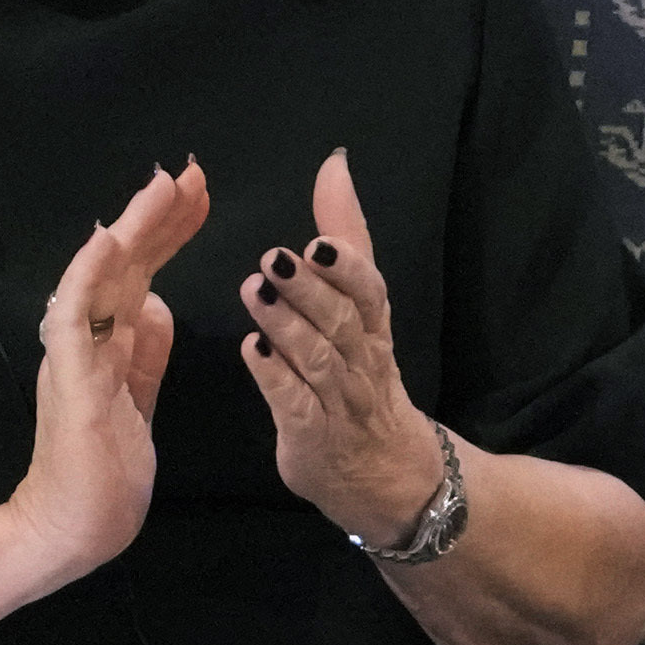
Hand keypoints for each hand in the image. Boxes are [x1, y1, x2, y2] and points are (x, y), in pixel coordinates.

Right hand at [11, 161, 213, 585]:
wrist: (72, 527)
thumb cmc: (103, 469)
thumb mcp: (138, 397)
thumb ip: (145, 352)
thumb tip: (157, 303)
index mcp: (109, 343)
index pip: (141, 274)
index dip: (167, 232)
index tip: (198, 194)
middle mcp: (86, 340)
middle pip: (122, 265)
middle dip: (156, 216)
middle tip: (191, 172)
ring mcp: (74, 357)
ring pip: (99, 279)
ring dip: (128, 231)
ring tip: (159, 189)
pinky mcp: (69, 381)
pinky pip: (74, 319)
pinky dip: (90, 278)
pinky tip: (110, 243)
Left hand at [237, 148, 446, 546]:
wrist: (391, 478)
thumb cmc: (365, 380)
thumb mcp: (363, 308)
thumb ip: (346, 241)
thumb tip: (334, 166)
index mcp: (374, 330)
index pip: (372, 294)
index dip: (349, 270)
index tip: (320, 243)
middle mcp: (363, 363)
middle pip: (345, 324)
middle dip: (313, 291)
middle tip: (275, 259)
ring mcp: (340, 403)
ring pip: (320, 361)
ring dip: (289, 326)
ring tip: (254, 292)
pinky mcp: (314, 438)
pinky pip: (296, 406)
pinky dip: (275, 378)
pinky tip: (252, 351)